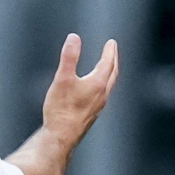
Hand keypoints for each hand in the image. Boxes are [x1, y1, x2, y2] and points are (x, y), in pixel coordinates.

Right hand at [41, 34, 118, 148]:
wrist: (61, 136)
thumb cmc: (61, 109)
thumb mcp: (62, 78)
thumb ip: (69, 57)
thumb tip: (73, 38)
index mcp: (97, 84)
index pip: (108, 63)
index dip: (110, 51)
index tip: (112, 43)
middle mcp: (102, 95)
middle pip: (112, 74)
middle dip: (113, 61)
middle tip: (113, 52)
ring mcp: (98, 106)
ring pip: (108, 87)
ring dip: (109, 75)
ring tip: (105, 69)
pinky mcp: (90, 115)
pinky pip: (101, 97)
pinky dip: (101, 88)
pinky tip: (93, 92)